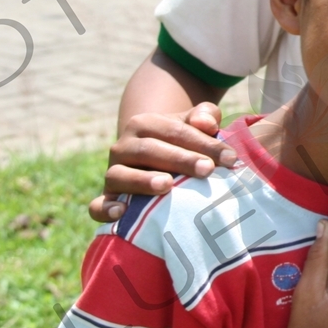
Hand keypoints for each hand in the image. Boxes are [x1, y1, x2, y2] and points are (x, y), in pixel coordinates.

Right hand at [89, 103, 232, 221]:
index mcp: (144, 124)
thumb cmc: (182, 141)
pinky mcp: (107, 197)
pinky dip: (106, 209)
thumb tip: (207, 123)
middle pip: (150, 151)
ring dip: (143, 180)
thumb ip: (205, 115)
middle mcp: (124, 146)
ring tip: (167, 185)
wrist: (154, 156)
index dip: (204, 143)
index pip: (175, 131)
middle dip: (181, 160)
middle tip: (207, 170)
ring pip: (120, 175)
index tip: (230, 158)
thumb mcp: (193, 123)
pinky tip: (122, 212)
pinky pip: (97, 205)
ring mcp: (113, 172)